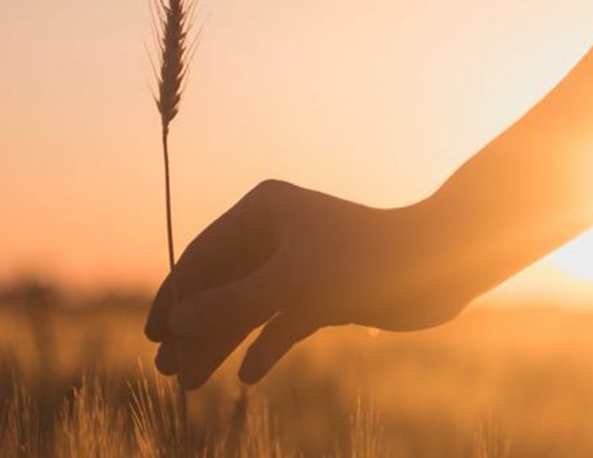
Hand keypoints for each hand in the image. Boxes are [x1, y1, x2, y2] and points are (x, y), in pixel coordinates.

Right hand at [144, 180, 466, 388]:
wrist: (440, 266)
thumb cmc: (363, 261)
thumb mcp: (289, 284)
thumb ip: (230, 304)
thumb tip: (177, 323)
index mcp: (263, 210)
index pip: (203, 254)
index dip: (175, 295)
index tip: (152, 335)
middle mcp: (277, 232)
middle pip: (222, 283)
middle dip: (195, 326)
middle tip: (166, 369)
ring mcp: (300, 261)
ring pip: (249, 306)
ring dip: (223, 342)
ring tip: (192, 383)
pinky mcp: (323, 290)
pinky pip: (283, 321)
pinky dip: (266, 346)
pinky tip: (249, 376)